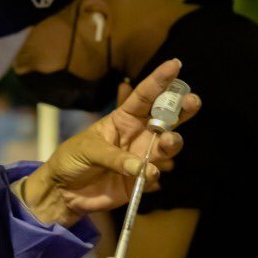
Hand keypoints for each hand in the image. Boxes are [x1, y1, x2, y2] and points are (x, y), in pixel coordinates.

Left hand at [20, 59, 200, 225]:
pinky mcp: (141, 180)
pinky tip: (149, 174)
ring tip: (169, 141)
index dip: (160, 80)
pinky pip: (156, 174)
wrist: (65, 192)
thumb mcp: (87, 149)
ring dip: (172, 141)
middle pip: (167, 118)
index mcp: (124, 118)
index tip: (175, 64)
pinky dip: (154, 173)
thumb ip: (114, 157)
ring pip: (168, 145)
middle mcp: (138, 134)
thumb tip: (143, 167)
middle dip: (182, 107)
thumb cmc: (72, 160)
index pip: (145, 95)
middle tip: (192, 101)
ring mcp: (142, 157)